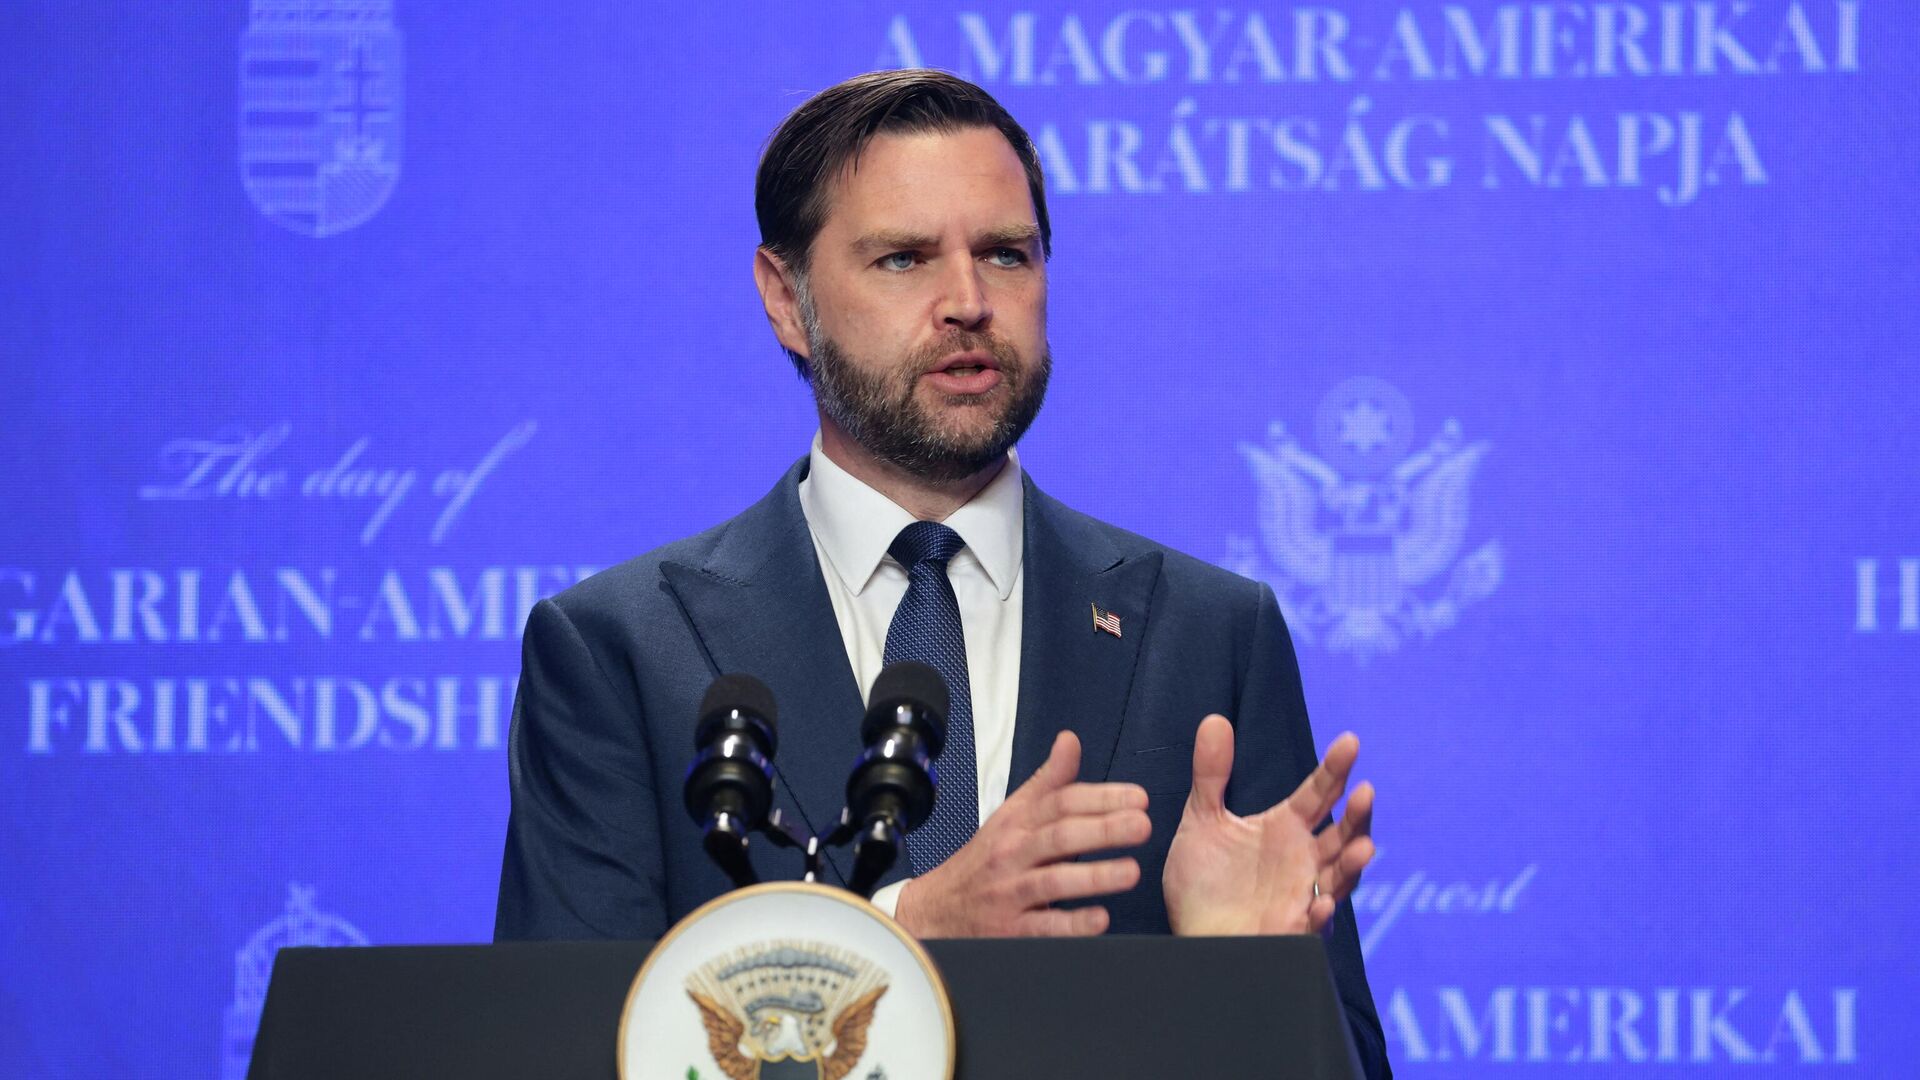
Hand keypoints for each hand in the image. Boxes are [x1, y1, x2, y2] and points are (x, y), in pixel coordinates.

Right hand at [893, 731, 1149, 937]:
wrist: (937, 910)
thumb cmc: (984, 860)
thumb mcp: (1011, 815)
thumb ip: (1047, 782)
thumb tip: (1070, 741)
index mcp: (1018, 823)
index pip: (1060, 803)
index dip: (1100, 798)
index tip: (1138, 798)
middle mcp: (1013, 854)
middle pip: (1059, 837)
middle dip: (1103, 830)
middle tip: (1142, 825)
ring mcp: (1011, 893)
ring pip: (1053, 881)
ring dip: (1094, 876)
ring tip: (1131, 872)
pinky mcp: (1010, 930)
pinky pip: (1043, 927)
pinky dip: (1072, 924)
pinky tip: (1100, 919)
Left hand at [1162, 715, 1374, 935]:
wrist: (1191, 934)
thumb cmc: (1205, 881)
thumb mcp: (1202, 820)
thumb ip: (1211, 774)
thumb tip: (1214, 720)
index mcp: (1287, 828)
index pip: (1319, 793)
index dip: (1335, 769)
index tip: (1350, 741)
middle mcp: (1304, 858)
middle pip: (1342, 833)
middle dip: (1358, 815)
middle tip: (1365, 791)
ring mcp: (1303, 894)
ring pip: (1340, 878)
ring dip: (1353, 864)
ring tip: (1363, 847)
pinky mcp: (1291, 930)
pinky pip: (1312, 924)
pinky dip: (1318, 914)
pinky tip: (1318, 905)